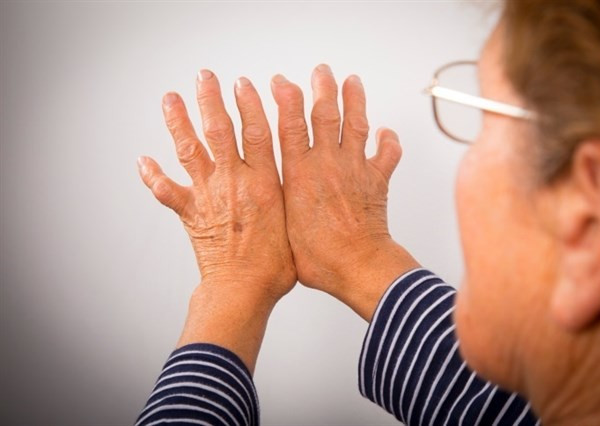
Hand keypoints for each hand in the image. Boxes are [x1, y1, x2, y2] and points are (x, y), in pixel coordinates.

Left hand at [137, 70, 295, 371]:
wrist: (244, 289)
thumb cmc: (274, 266)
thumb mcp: (295, 224)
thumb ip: (291, 197)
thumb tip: (299, 183)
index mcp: (263, 183)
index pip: (257, 133)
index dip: (250, 105)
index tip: (243, 84)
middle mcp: (234, 182)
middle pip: (220, 131)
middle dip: (211, 100)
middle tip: (205, 78)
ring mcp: (209, 195)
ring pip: (191, 150)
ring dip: (179, 122)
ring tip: (171, 99)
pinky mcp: (191, 213)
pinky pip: (166, 191)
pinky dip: (153, 176)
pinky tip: (143, 160)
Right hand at [271, 64, 419, 320]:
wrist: (358, 265)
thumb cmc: (320, 257)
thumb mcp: (283, 227)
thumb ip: (279, 201)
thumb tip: (272, 193)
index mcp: (301, 174)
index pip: (291, 125)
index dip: (285, 99)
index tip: (281, 82)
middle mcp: (328, 164)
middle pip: (325, 115)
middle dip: (322, 88)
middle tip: (320, 72)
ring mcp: (355, 169)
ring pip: (355, 124)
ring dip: (354, 99)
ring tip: (352, 82)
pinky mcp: (377, 180)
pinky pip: (388, 154)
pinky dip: (389, 141)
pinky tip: (387, 132)